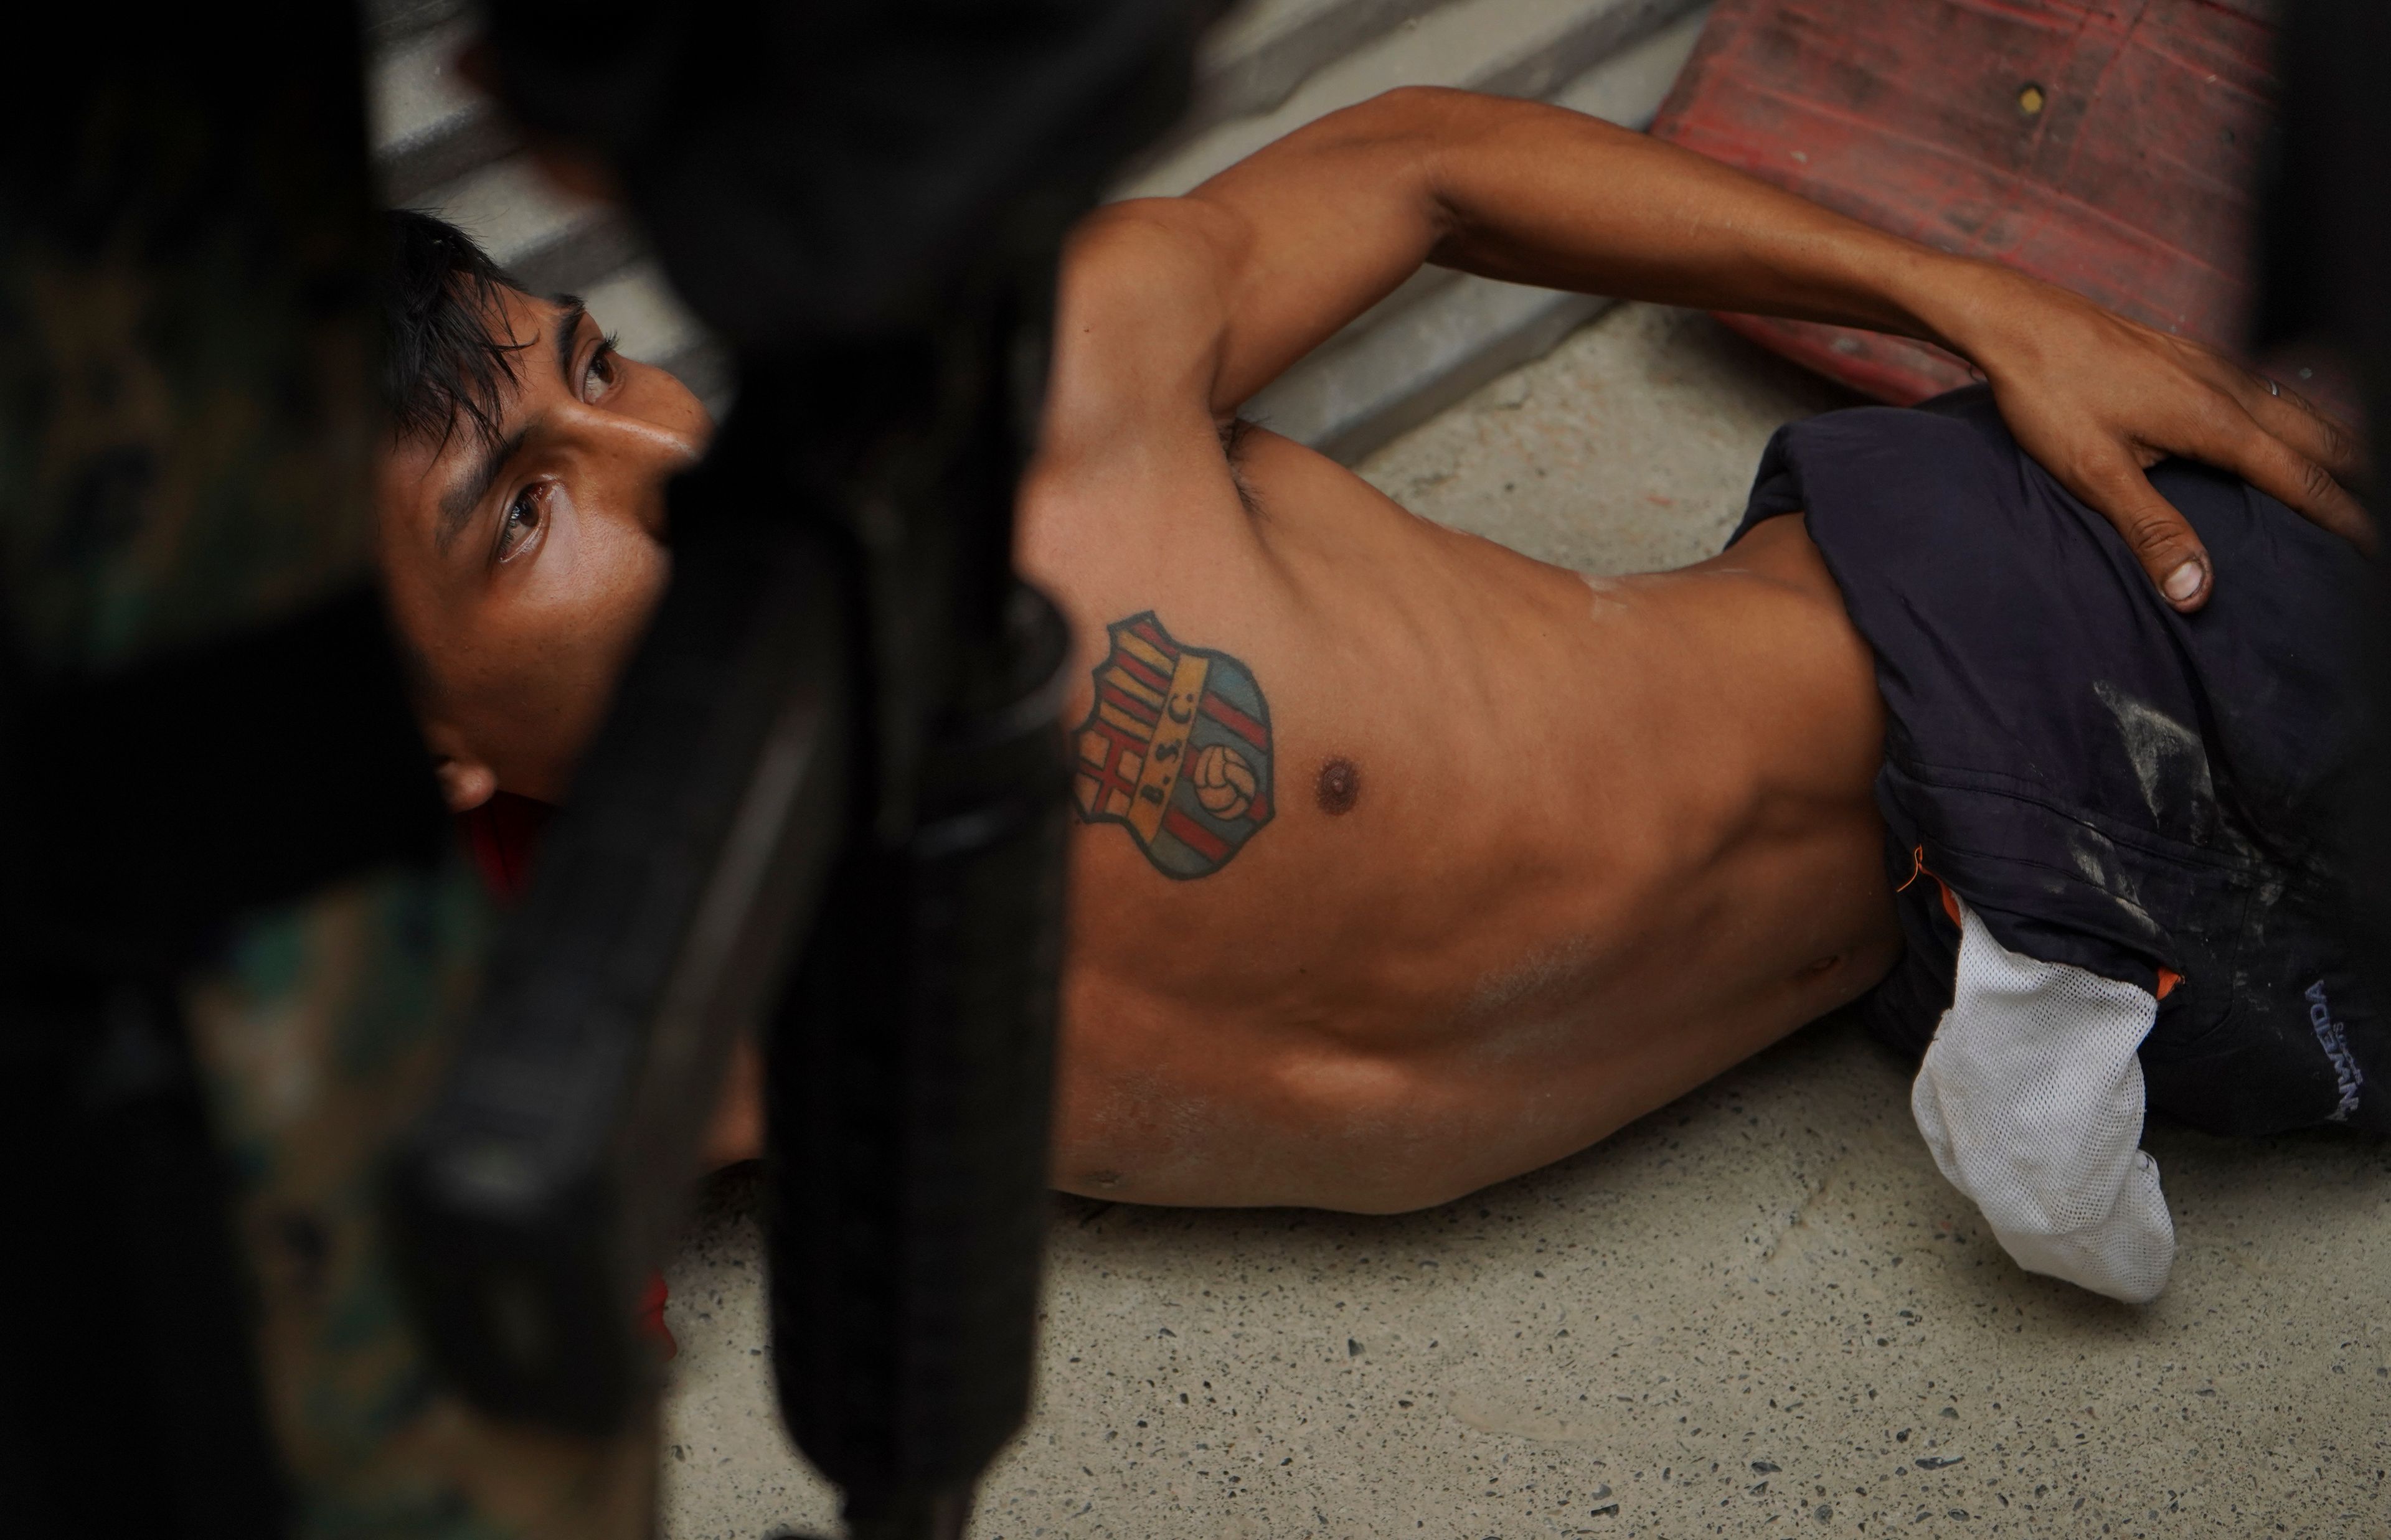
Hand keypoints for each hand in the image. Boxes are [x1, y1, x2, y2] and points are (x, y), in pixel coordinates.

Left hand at [1929, 265, 2370, 610]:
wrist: (2020, 321)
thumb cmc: (2050, 393)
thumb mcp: (2093, 472)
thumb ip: (2151, 530)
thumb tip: (2194, 590)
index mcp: (2218, 422)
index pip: (2303, 480)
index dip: (2345, 517)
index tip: (2370, 549)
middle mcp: (2231, 388)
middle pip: (2321, 438)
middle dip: (2355, 479)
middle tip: (2371, 519)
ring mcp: (2216, 366)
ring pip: (2301, 409)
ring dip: (2334, 446)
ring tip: (2353, 481)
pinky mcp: (2195, 357)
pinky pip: (2271, 391)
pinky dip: (2299, 419)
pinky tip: (2291, 429)